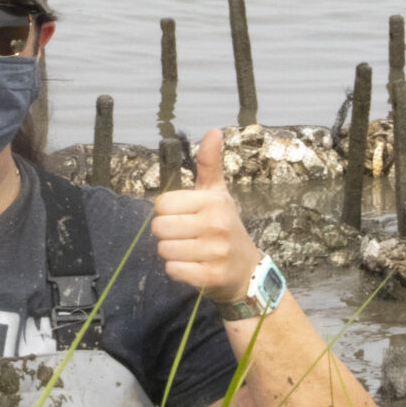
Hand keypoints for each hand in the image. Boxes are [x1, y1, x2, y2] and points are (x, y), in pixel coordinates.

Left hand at [150, 128, 261, 303]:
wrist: (246, 270)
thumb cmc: (225, 226)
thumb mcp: (218, 193)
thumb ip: (209, 163)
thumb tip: (212, 130)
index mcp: (212, 201)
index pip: (162, 203)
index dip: (167, 211)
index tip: (183, 216)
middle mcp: (215, 224)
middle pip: (159, 227)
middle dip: (166, 233)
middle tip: (185, 235)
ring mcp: (214, 252)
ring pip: (164, 249)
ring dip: (171, 252)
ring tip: (190, 251)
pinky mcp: (211, 276)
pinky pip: (173, 270)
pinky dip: (177, 270)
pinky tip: (193, 266)